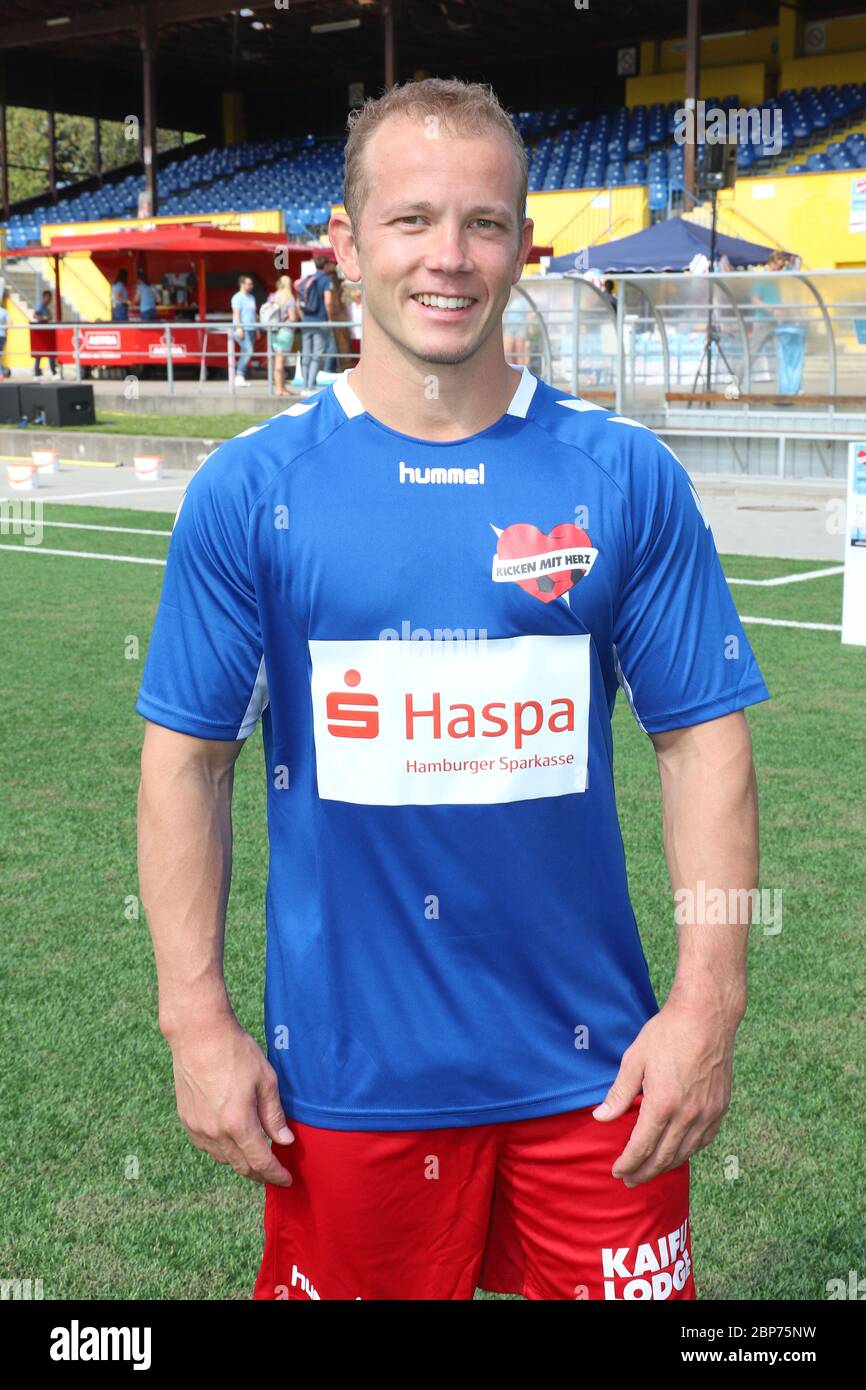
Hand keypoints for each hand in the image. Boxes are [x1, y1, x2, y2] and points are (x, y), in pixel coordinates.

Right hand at [168, 1014, 293, 1185]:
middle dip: (261, 1174)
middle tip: (275, 1173)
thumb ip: (274, 1115)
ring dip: (242, 1163)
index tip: (287, 1179)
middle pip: (241, 1166)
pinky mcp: (186, 1120)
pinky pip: (207, 1147)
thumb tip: (285, 1141)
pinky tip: (233, 1143)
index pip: (261, 1162)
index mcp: (238, 1123)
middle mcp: (215, 1132)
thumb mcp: (266, 1080)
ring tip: (257, 1158)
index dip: (276, 1174)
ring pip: (223, 1159)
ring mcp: (197, 1128)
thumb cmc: (235, 1052)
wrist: (198, 1034)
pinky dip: (223, 1151)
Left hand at [592, 994, 739, 1186]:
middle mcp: (687, 1114)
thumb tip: (600, 1118)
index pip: (642, 1146)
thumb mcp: (635, 1059)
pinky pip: (703, 1141)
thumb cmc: (667, 1033)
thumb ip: (619, 1093)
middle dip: (644, 1172)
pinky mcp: (720, 1108)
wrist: (707, 1016)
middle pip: (663, 1156)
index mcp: (663, 1103)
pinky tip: (677, 1154)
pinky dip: (687, 1153)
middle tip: (630, 1181)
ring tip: (650, 1172)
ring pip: (684, 1153)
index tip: (617, 1171)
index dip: (628, 1163)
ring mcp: (707, 1113)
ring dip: (665, 1167)